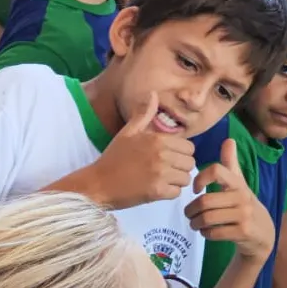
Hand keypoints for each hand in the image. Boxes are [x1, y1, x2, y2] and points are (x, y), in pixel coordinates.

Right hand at [91, 92, 195, 208]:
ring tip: (159, 180)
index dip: (180, 154)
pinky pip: (177, 193)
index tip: (167, 158)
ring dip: (175, 181)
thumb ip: (144, 114)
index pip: (189, 147)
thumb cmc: (113, 158)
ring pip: (185, 178)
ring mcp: (160, 174)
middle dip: (180, 168)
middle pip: (190, 163)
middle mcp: (162, 155)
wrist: (96, 184)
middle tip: (163, 171)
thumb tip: (154, 93)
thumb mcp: (128, 132)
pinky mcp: (156, 192)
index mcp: (158, 139)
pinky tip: (155, 190)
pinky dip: (169, 193)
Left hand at [186, 138, 274, 261]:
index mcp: (238, 183)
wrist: (263, 232)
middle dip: (191, 210)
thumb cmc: (244, 205)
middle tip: (189, 214)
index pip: (216, 171)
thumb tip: (228, 139)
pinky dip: (205, 233)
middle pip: (205, 200)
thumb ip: (230, 163)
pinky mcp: (242, 232)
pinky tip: (206, 232)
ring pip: (207, 218)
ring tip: (195, 224)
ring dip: (195, 223)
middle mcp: (242, 196)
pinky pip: (214, 233)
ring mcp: (243, 215)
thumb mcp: (239, 183)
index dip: (200, 178)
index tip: (195, 189)